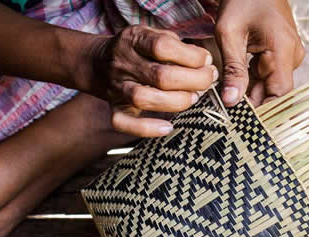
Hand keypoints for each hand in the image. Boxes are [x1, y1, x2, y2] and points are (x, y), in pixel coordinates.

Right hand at [86, 25, 217, 136]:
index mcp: (134, 39)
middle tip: (208, 80)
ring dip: (176, 101)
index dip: (190, 56)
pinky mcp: (115, 108)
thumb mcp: (154, 35)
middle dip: (193, 80)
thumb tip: (205, 63)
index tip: (206, 60)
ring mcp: (117, 88)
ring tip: (194, 97)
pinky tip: (168, 127)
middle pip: (160, 76)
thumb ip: (177, 46)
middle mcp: (123, 63)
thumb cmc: (139, 51)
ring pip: (144, 99)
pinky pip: (124, 123)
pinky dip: (147, 128)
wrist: (100, 63)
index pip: (163, 46)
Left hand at [215, 0, 304, 106]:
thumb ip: (233, 69)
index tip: (241, 121)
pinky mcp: (280, 55)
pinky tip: (234, 86)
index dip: (262, 111)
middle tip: (227, 114)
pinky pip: (267, 76)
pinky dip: (250, 83)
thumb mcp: (230, 34)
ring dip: (249, 93)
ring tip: (227, 100)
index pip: (280, 94)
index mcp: (283, 51)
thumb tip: (231, 101)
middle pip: (273, 92)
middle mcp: (291, 56)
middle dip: (251, 104)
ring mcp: (288, 56)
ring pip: (269, 86)